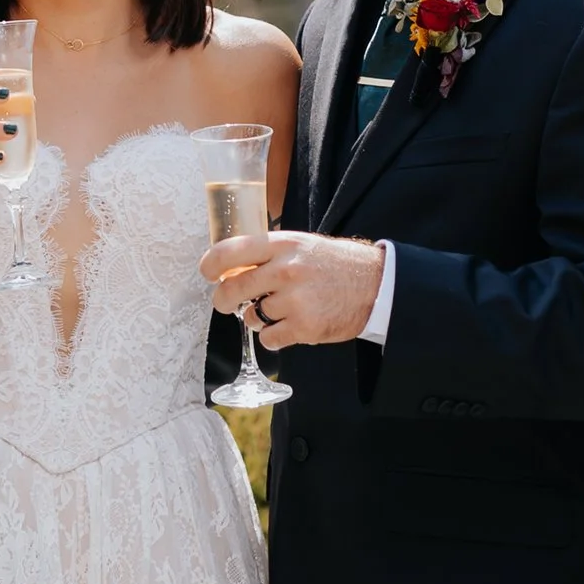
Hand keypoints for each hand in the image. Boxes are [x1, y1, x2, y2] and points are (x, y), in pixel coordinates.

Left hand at [199, 228, 385, 348]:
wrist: (377, 285)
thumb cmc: (335, 264)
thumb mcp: (302, 245)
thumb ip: (269, 254)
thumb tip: (230, 266)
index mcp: (283, 245)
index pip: (232, 251)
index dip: (211, 264)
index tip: (206, 273)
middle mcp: (286, 270)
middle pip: (232, 289)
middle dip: (223, 300)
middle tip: (225, 302)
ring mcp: (295, 300)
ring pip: (251, 317)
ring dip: (258, 318)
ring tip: (280, 310)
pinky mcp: (304, 327)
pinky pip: (268, 338)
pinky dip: (274, 336)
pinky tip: (290, 326)